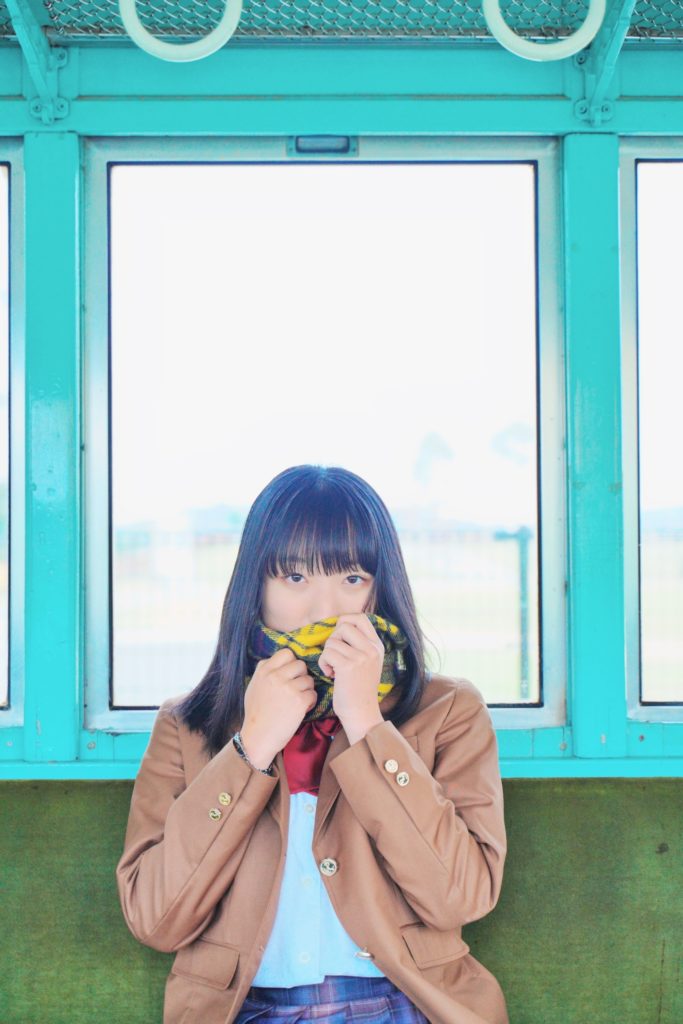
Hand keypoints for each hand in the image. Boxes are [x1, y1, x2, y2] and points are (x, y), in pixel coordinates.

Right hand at [240, 648, 317, 768]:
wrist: (258, 737)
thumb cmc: (256, 714)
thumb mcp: (254, 686)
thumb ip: (265, 672)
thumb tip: (280, 663)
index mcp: (264, 670)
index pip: (287, 653)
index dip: (292, 663)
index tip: (290, 674)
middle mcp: (276, 676)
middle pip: (301, 665)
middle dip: (301, 676)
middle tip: (297, 689)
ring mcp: (288, 688)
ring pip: (309, 679)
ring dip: (307, 690)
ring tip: (298, 701)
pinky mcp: (299, 701)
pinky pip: (313, 694)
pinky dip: (310, 702)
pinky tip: (302, 709)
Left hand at [318, 613, 384, 737]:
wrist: (362, 713)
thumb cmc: (359, 689)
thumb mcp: (368, 663)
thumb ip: (360, 645)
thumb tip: (339, 626)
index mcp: (377, 646)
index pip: (361, 618)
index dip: (345, 621)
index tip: (339, 637)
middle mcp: (371, 649)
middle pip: (344, 625)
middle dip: (333, 639)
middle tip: (335, 655)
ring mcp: (361, 657)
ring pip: (332, 641)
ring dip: (327, 654)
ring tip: (333, 668)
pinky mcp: (348, 666)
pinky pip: (327, 653)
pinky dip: (323, 663)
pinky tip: (330, 674)